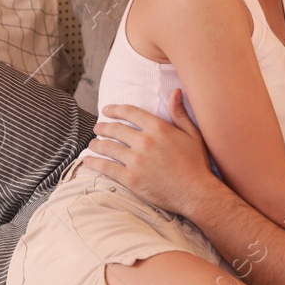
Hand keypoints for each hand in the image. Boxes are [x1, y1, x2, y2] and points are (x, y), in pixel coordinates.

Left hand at [86, 91, 219, 216]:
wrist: (196, 193)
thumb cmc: (196, 164)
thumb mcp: (193, 134)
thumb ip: (180, 113)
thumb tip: (176, 91)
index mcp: (159, 128)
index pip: (130, 112)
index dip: (115, 109)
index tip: (107, 110)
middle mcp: (145, 141)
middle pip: (115, 129)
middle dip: (103, 127)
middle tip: (97, 127)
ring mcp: (136, 161)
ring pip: (108, 147)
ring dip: (97, 144)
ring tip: (93, 144)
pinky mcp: (131, 179)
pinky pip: (107, 168)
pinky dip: (94, 163)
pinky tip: (88, 161)